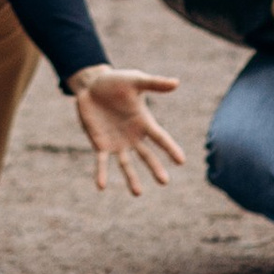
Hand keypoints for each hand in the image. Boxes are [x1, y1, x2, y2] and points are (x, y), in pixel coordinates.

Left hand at [69, 65, 186, 195]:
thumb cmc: (116, 81)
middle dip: (155, 168)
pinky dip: (101, 173)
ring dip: (131, 178)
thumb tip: (176, 83)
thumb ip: (154, 83)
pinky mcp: (100, 144)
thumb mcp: (135, 80)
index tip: (181, 161)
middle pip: (146, 155)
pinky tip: (101, 186)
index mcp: (144, 121)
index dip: (170, 149)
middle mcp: (133, 136)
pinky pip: (102, 161)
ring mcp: (117, 142)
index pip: (160, 137)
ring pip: (126, 164)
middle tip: (164, 182)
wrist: (92, 85)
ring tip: (138, 193)